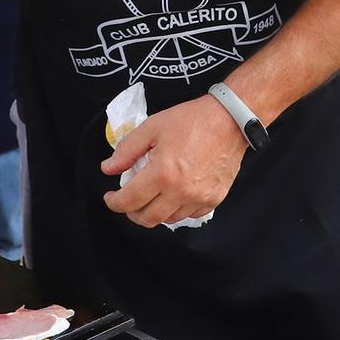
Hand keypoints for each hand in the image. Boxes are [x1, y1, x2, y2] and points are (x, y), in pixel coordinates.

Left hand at [100, 93, 247, 226]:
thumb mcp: (152, 127)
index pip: (129, 201)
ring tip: (152, 196)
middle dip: (131, 213)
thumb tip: (109, 168)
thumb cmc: (192, 120)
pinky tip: (174, 195)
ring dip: (155, 212)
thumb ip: (127, 150)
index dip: (114, 203)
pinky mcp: (214, 199)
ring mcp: (199, 198)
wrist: (230, 120)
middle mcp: (181, 191)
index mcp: (162, 173)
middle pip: (147, 218)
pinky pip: (190, 215)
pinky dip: (177, 210)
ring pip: (168, 219)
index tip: (111, 198)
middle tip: (128, 201)